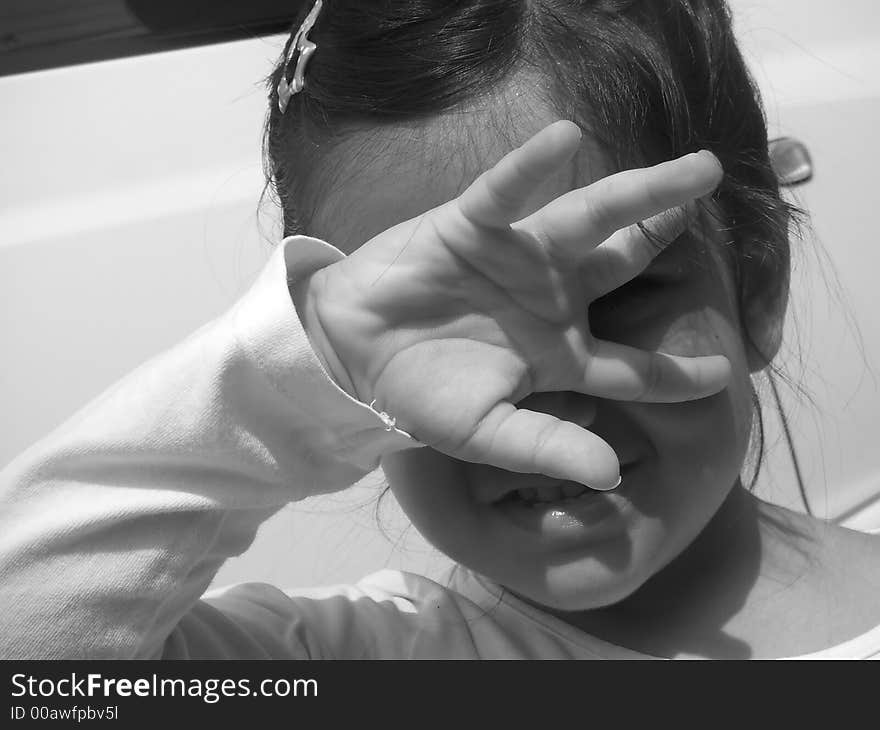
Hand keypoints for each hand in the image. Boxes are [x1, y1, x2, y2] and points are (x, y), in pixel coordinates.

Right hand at [305, 120, 727, 489]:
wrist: (352, 354)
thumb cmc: (420, 395)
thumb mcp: (487, 433)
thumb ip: (547, 446)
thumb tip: (612, 474)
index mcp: (561, 354)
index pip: (634, 367)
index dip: (677, 374)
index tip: (724, 376)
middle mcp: (551, 297)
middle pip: (625, 262)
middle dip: (666, 230)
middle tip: (713, 192)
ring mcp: (516, 257)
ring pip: (587, 216)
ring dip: (639, 191)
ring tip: (695, 169)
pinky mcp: (470, 227)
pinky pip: (505, 193)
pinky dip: (530, 168)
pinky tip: (564, 138)